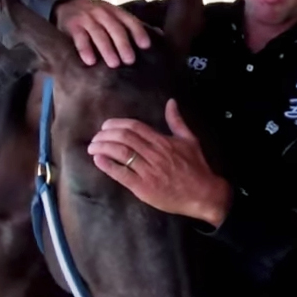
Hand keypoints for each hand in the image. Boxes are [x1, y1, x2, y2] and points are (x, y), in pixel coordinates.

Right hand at [54, 0, 150, 67]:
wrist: (66, 7)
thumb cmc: (96, 18)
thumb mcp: (113, 17)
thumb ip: (131, 26)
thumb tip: (161, 35)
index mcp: (114, 11)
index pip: (129, 20)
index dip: (138, 32)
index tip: (146, 46)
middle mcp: (101, 12)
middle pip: (115, 28)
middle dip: (123, 44)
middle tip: (130, 60)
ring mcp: (86, 18)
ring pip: (98, 33)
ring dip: (106, 49)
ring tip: (114, 64)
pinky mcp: (72, 25)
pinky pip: (79, 38)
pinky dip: (85, 49)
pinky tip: (90, 61)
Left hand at [87, 99, 231, 226]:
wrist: (204, 194)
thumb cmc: (196, 167)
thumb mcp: (190, 140)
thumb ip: (177, 121)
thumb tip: (171, 102)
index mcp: (163, 141)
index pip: (134, 127)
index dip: (116, 124)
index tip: (105, 126)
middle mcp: (154, 154)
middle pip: (124, 137)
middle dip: (105, 135)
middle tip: (96, 138)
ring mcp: (149, 171)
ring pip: (121, 153)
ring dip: (103, 148)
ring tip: (92, 148)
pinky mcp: (144, 188)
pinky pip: (122, 174)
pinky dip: (108, 166)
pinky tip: (98, 161)